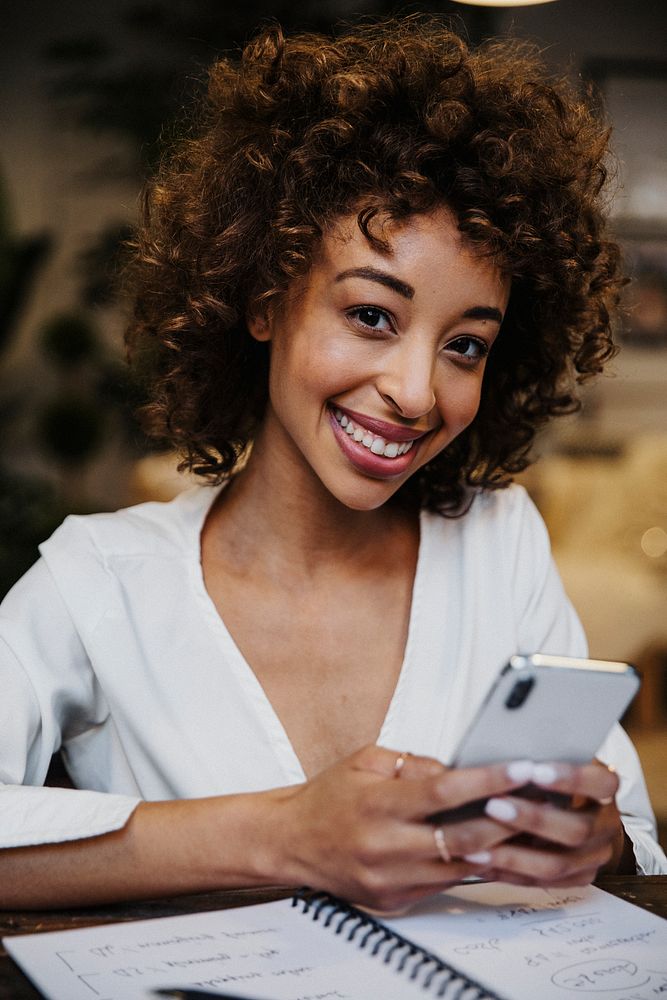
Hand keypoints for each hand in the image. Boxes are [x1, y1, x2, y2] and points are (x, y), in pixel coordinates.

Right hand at [266, 745, 535, 910]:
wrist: (291, 842)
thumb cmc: (329, 796)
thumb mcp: (366, 761)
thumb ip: (414, 763)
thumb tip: (459, 769)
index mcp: (380, 805)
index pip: (444, 792)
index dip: (488, 780)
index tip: (521, 768)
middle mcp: (387, 847)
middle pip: (463, 839)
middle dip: (509, 819)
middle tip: (543, 800)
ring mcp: (393, 880)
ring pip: (462, 867)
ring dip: (500, 846)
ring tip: (530, 824)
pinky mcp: (396, 900)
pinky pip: (446, 882)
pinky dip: (472, 865)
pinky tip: (496, 848)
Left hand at [462, 759, 625, 886]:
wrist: (577, 811)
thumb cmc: (552, 777)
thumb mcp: (554, 761)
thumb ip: (539, 759)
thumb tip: (502, 742)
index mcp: (605, 791)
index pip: (601, 783)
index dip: (570, 778)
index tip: (534, 770)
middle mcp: (606, 826)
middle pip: (576, 830)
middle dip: (531, 819)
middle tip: (492, 805)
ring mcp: (594, 857)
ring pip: (557, 864)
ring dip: (513, 855)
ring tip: (474, 845)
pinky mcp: (577, 878)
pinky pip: (543, 883)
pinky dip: (510, 873)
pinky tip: (481, 862)